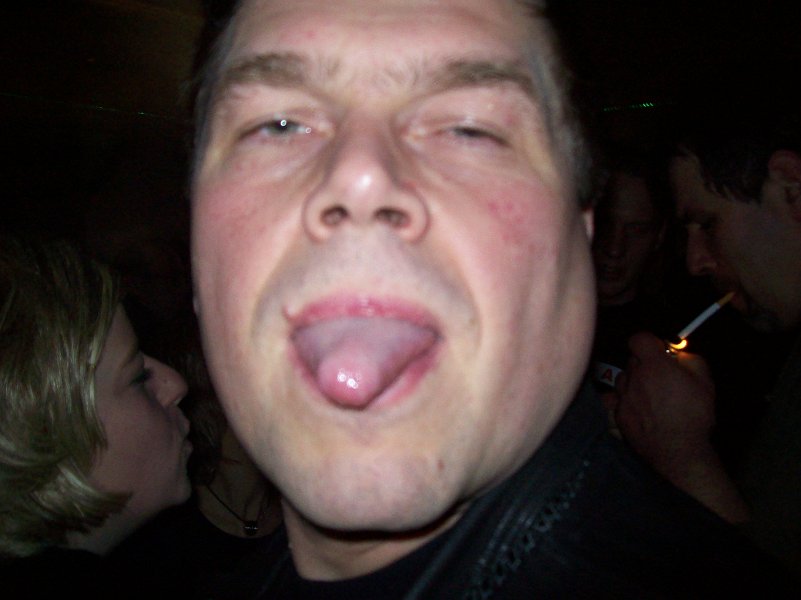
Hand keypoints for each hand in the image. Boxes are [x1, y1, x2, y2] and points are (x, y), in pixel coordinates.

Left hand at [608, 331, 715, 479]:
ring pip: (623, 379)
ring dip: (634, 381)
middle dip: (645, 364)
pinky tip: (640, 409)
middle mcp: (633, 378)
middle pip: (632, 360)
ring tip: (651, 395)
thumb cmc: (694, 415)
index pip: (638, 339)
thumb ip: (691, 359)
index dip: (649, 342)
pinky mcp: (618, 415)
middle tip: (662, 377)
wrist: (678, 451)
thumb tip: (679, 353)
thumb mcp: (704, 381)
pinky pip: (616, 400)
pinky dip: (626, 400)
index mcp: (653, 365)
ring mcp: (623, 397)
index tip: (660, 351)